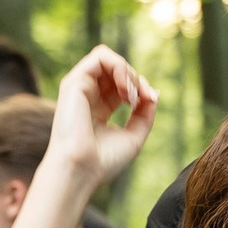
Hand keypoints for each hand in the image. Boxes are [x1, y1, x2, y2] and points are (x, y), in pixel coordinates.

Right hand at [47, 47, 158, 187]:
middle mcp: (87, 96)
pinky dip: (119, 66)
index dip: (141, 87)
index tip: (151, 101)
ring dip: (127, 71)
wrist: (81, 171)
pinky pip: (100, 56)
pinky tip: (125, 89)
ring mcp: (79, 87)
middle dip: (136, 79)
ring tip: (132, 94)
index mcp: (99, 109)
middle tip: (142, 98)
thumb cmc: (102, 161)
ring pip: (107, 58)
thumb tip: (153, 92)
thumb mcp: (134, 135)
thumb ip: (145, 112)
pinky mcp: (74, 81)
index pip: (122, 84)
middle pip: (116, 69)